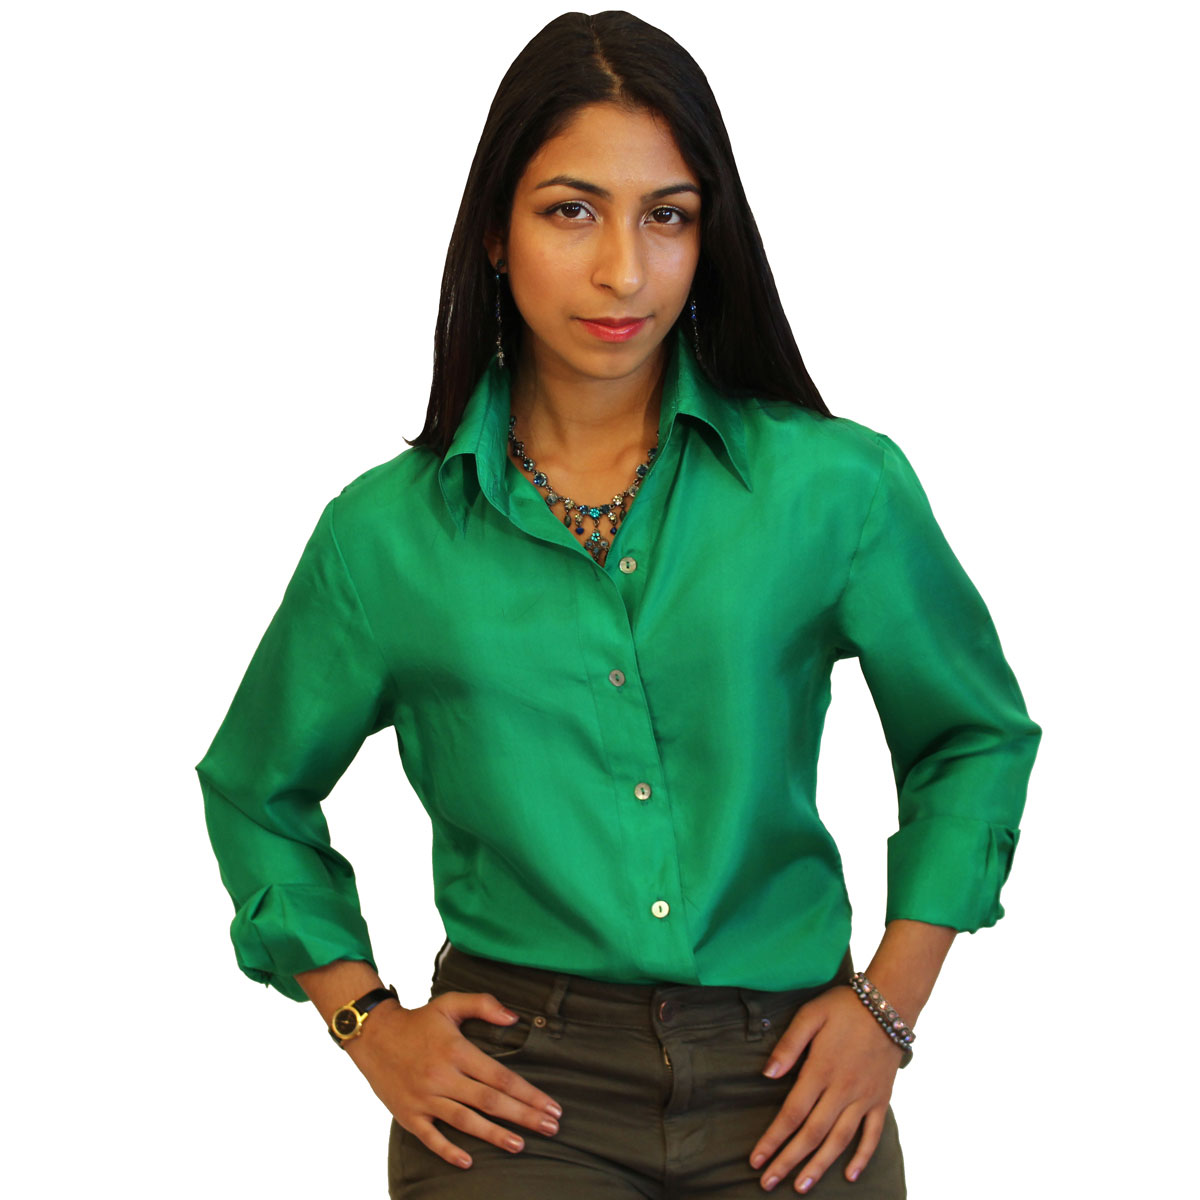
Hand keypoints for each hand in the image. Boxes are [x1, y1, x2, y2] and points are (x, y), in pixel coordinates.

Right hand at [345, 990, 562, 1169]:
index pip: (500, 1076)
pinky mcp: (408, 1115)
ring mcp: (425, 1098)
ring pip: (465, 1121)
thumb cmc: (418, 1021)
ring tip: (520, 1145)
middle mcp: (442, 1077)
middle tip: (551, 1128)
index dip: (528, 1093)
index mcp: (456, 1051)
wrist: (373, 1036)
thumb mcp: (450, 1004)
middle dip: (523, 1116)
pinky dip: (448, 1151)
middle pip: (489, 1101)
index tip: (551, 1105)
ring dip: (494, 1135)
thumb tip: (514, 1017)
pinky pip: (431, 1138)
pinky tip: (468, 1162)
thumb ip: (483, 1005)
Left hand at [749, 986, 903, 1191]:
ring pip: (839, 1140)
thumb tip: (767, 1075)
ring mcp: (864, 1098)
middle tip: (768, 1183)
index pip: (792, 1114)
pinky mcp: (881, 1100)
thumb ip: (788, 1045)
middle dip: (788, 1161)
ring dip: (819, 1166)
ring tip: (801, 1186)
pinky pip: (872, 1135)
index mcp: (821, 1070)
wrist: (888, 1005)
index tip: (756, 1159)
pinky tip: (849, 1175)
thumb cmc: (843, 1007)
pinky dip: (862, 1157)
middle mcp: (842, 1090)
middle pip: (812, 1134)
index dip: (773, 1139)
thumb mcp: (810, 1015)